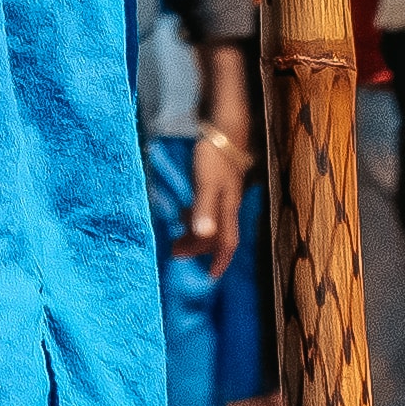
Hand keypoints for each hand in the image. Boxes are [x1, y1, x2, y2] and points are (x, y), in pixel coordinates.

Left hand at [180, 129, 243, 265]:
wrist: (224, 129)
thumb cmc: (214, 156)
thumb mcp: (207, 183)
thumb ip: (204, 208)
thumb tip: (202, 235)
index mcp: (227, 208)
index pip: (227, 242)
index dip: (220, 260)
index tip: (210, 276)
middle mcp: (228, 204)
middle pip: (217, 234)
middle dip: (200, 247)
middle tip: (177, 252)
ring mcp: (223, 192)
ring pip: (211, 221)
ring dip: (195, 232)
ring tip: (177, 236)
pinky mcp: (216, 181)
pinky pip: (206, 207)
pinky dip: (195, 215)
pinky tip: (185, 211)